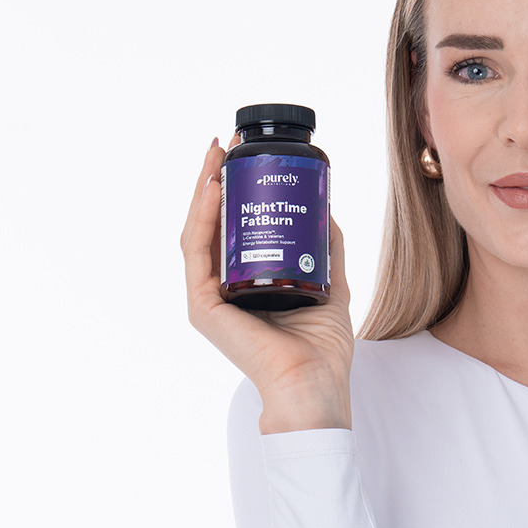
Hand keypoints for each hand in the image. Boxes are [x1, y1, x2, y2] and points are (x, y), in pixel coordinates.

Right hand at [181, 133, 354, 432]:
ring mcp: (207, 298)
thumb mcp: (330, 283)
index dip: (231, 189)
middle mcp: (220, 290)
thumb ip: (327, 249)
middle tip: (228, 143)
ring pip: (197, 231)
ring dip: (203, 188)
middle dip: (215, 179)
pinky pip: (197, 252)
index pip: (229, 228)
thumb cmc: (322, 349)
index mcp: (242, 286)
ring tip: (216, 154)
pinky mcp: (203, 307)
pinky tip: (212, 188)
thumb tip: (326, 207)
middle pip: (209, 224)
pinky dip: (203, 217)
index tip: (243, 155)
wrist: (316, 384)